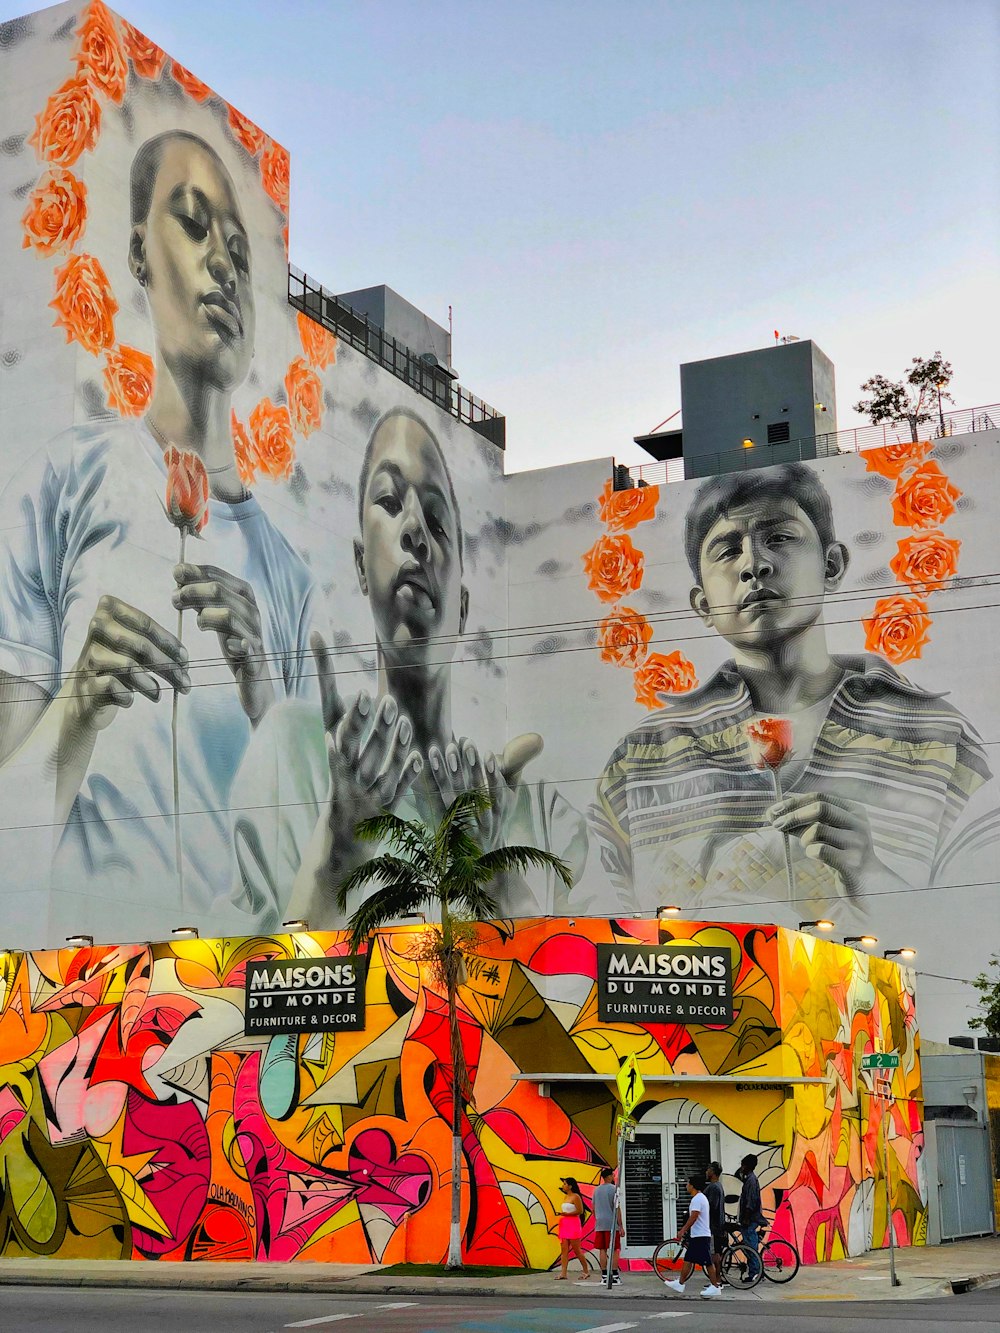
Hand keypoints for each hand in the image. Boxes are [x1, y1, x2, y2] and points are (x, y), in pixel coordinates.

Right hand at [66, 594, 188, 733]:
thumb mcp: (133, 646)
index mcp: (108, 610)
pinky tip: (129, 700)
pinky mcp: (85, 682)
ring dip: (150, 685)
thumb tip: (183, 658)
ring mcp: (89, 655)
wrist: (83, 694)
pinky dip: (127, 697)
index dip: (169, 643)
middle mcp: (96, 628)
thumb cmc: (115, 664)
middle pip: (141, 646)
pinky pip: (115, 687)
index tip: (185, 660)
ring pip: (129, 667)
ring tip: (157, 695)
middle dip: (168, 666)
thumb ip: (155, 644)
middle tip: (184, 683)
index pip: (145, 624)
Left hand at [172, 562, 274, 725]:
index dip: (196, 572)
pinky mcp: (255, 658)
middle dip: (192, 592)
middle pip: (219, 591)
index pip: (218, 575)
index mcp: (244, 596)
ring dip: (205, 616)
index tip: (175, 573)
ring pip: (229, 616)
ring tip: (196, 623)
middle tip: (174, 599)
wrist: (254, 680)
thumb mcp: (216, 615)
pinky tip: (227, 646)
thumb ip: (201, 596)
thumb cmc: (233, 643)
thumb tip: (178, 573)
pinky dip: (236, 644)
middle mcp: (251, 611)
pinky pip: (246, 647)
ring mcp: (254, 634)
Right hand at [312, 631, 422, 841]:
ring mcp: (365, 790)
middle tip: (380, 700)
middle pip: (353, 745)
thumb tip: (318, 636)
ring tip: (404, 722)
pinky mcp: (385, 807)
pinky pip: (398, 789)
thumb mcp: (335, 733)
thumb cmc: (342, 769)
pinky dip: (408, 773)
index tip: (360, 691)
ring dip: (392, 744)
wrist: (344, 831)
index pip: (335, 719)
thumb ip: (334, 693)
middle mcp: (346, 769)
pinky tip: (420, 758)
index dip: (346, 705)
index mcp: (334, 748)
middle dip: (365, 725)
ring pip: (379, 765)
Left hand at [426, 732, 542, 849]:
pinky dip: (430, 785)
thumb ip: (516, 767)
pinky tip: (424, 766)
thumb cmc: (497, 815)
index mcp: (501, 810)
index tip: (487, 753)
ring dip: (444, 773)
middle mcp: (483, 820)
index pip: (497, 791)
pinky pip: (435, 804)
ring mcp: (463, 825)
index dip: (493, 773)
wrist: (483, 856)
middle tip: (461, 744)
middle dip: (469, 768)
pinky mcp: (444, 826)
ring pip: (453, 798)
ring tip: (436, 750)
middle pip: (476, 794)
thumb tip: (535, 740)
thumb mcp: (510, 794)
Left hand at [767, 792, 880, 895]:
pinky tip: (814, 856)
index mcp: (854, 810)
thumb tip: (773, 814)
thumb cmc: (842, 853)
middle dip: (793, 815)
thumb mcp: (827, 833)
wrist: (868, 883)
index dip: (794, 802)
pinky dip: (810, 852)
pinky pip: (819, 851)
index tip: (774, 811)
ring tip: (808, 846)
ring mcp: (857, 843)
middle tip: (776, 825)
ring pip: (817, 830)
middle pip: (820, 808)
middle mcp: (859, 824)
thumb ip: (805, 822)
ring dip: (804, 838)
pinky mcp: (852, 863)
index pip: (820, 797)